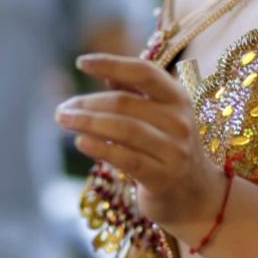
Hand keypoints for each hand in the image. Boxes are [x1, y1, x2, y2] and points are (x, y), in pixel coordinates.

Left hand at [56, 52, 226, 239]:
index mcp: (177, 98)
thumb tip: (106, 73)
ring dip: (87, 123)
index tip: (81, 62)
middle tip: (62, 108)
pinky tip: (80, 142)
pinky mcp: (163, 178)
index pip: (144, 72)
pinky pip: (126, 158)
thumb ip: (135, 93)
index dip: (112, 64)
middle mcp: (179, 121)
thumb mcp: (158, 116)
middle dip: (88, 104)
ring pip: (123, 129)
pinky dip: (100, 148)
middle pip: (125, 103)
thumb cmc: (167, 148)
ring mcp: (174, 151)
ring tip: (63, 121)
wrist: (194, 195)